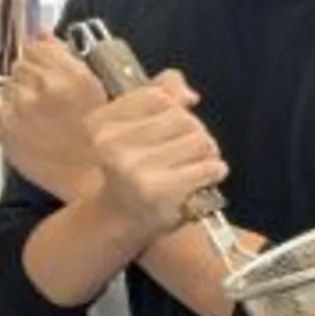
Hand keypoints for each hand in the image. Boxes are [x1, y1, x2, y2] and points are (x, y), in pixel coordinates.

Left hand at [0, 31, 107, 202]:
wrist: (90, 181)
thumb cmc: (106, 141)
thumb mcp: (106, 90)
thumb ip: (74, 59)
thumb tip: (45, 34)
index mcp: (69, 77)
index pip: (38, 45)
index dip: (46, 54)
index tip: (52, 63)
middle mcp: (39, 91)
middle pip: (22, 64)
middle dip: (35, 74)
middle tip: (53, 93)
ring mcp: (18, 112)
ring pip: (10, 87)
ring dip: (23, 94)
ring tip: (44, 112)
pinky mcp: (6, 133)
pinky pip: (3, 111)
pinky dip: (15, 115)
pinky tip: (35, 127)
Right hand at [84, 70, 228, 241]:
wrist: (117, 220)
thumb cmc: (131, 170)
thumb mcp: (132, 127)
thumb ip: (157, 96)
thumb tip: (188, 95)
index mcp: (101, 123)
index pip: (157, 96)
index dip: (174, 109)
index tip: (171, 126)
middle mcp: (112, 144)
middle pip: (183, 118)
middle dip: (194, 134)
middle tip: (187, 153)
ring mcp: (135, 169)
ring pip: (200, 141)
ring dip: (207, 154)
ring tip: (194, 167)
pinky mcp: (159, 192)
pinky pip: (209, 168)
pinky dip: (213, 172)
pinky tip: (202, 180)